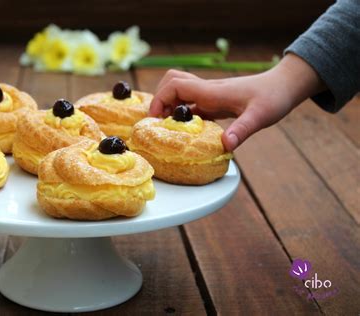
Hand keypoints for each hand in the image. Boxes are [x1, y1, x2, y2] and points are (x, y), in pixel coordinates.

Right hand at [149, 54, 324, 150]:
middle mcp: (206, 90)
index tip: (156, 119)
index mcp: (211, 91)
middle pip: (171, 82)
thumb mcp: (260, 116)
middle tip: (161, 122)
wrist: (284, 86)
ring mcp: (210, 95)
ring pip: (179, 91)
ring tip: (171, 127)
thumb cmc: (274, 98)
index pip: (175, 86)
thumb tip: (226, 146)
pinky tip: (187, 129)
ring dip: (169, 106)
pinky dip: (182, 114)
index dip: (159, 99)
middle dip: (160, 100)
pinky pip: (190, 104)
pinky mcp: (214, 102)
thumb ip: (242, 130)